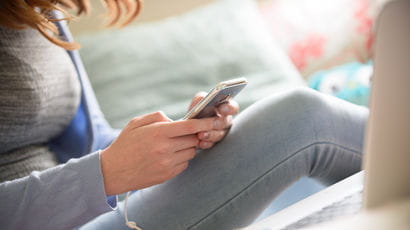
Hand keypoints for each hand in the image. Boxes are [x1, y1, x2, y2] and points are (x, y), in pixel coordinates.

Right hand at [100, 111, 217, 194]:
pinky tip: (167, 156)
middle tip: (184, 133)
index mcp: (158, 132)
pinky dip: (181, 158)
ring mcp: (167, 163)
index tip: (216, 120)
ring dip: (186, 147)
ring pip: (190, 152)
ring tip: (170, 146)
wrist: (112, 171)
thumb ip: (158, 116)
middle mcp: (164, 148)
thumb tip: (176, 120)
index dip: (205, 122)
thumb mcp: (136, 123)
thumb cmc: (125, 144)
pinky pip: (185, 164)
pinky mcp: (167, 175)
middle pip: (193, 139)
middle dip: (193, 135)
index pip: (189, 126)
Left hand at [188, 92, 238, 148]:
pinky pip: (212, 144)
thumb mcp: (197, 103)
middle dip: (217, 123)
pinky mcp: (212, 143)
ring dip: (210, 135)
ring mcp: (220, 133)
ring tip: (201, 135)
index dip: (229, 108)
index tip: (222, 109)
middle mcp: (225, 121)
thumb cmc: (195, 112)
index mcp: (224, 108)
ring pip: (219, 135)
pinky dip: (205, 143)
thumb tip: (203, 98)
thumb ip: (201, 99)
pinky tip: (200, 143)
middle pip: (225, 122)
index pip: (233, 107)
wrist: (187, 127)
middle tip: (211, 123)